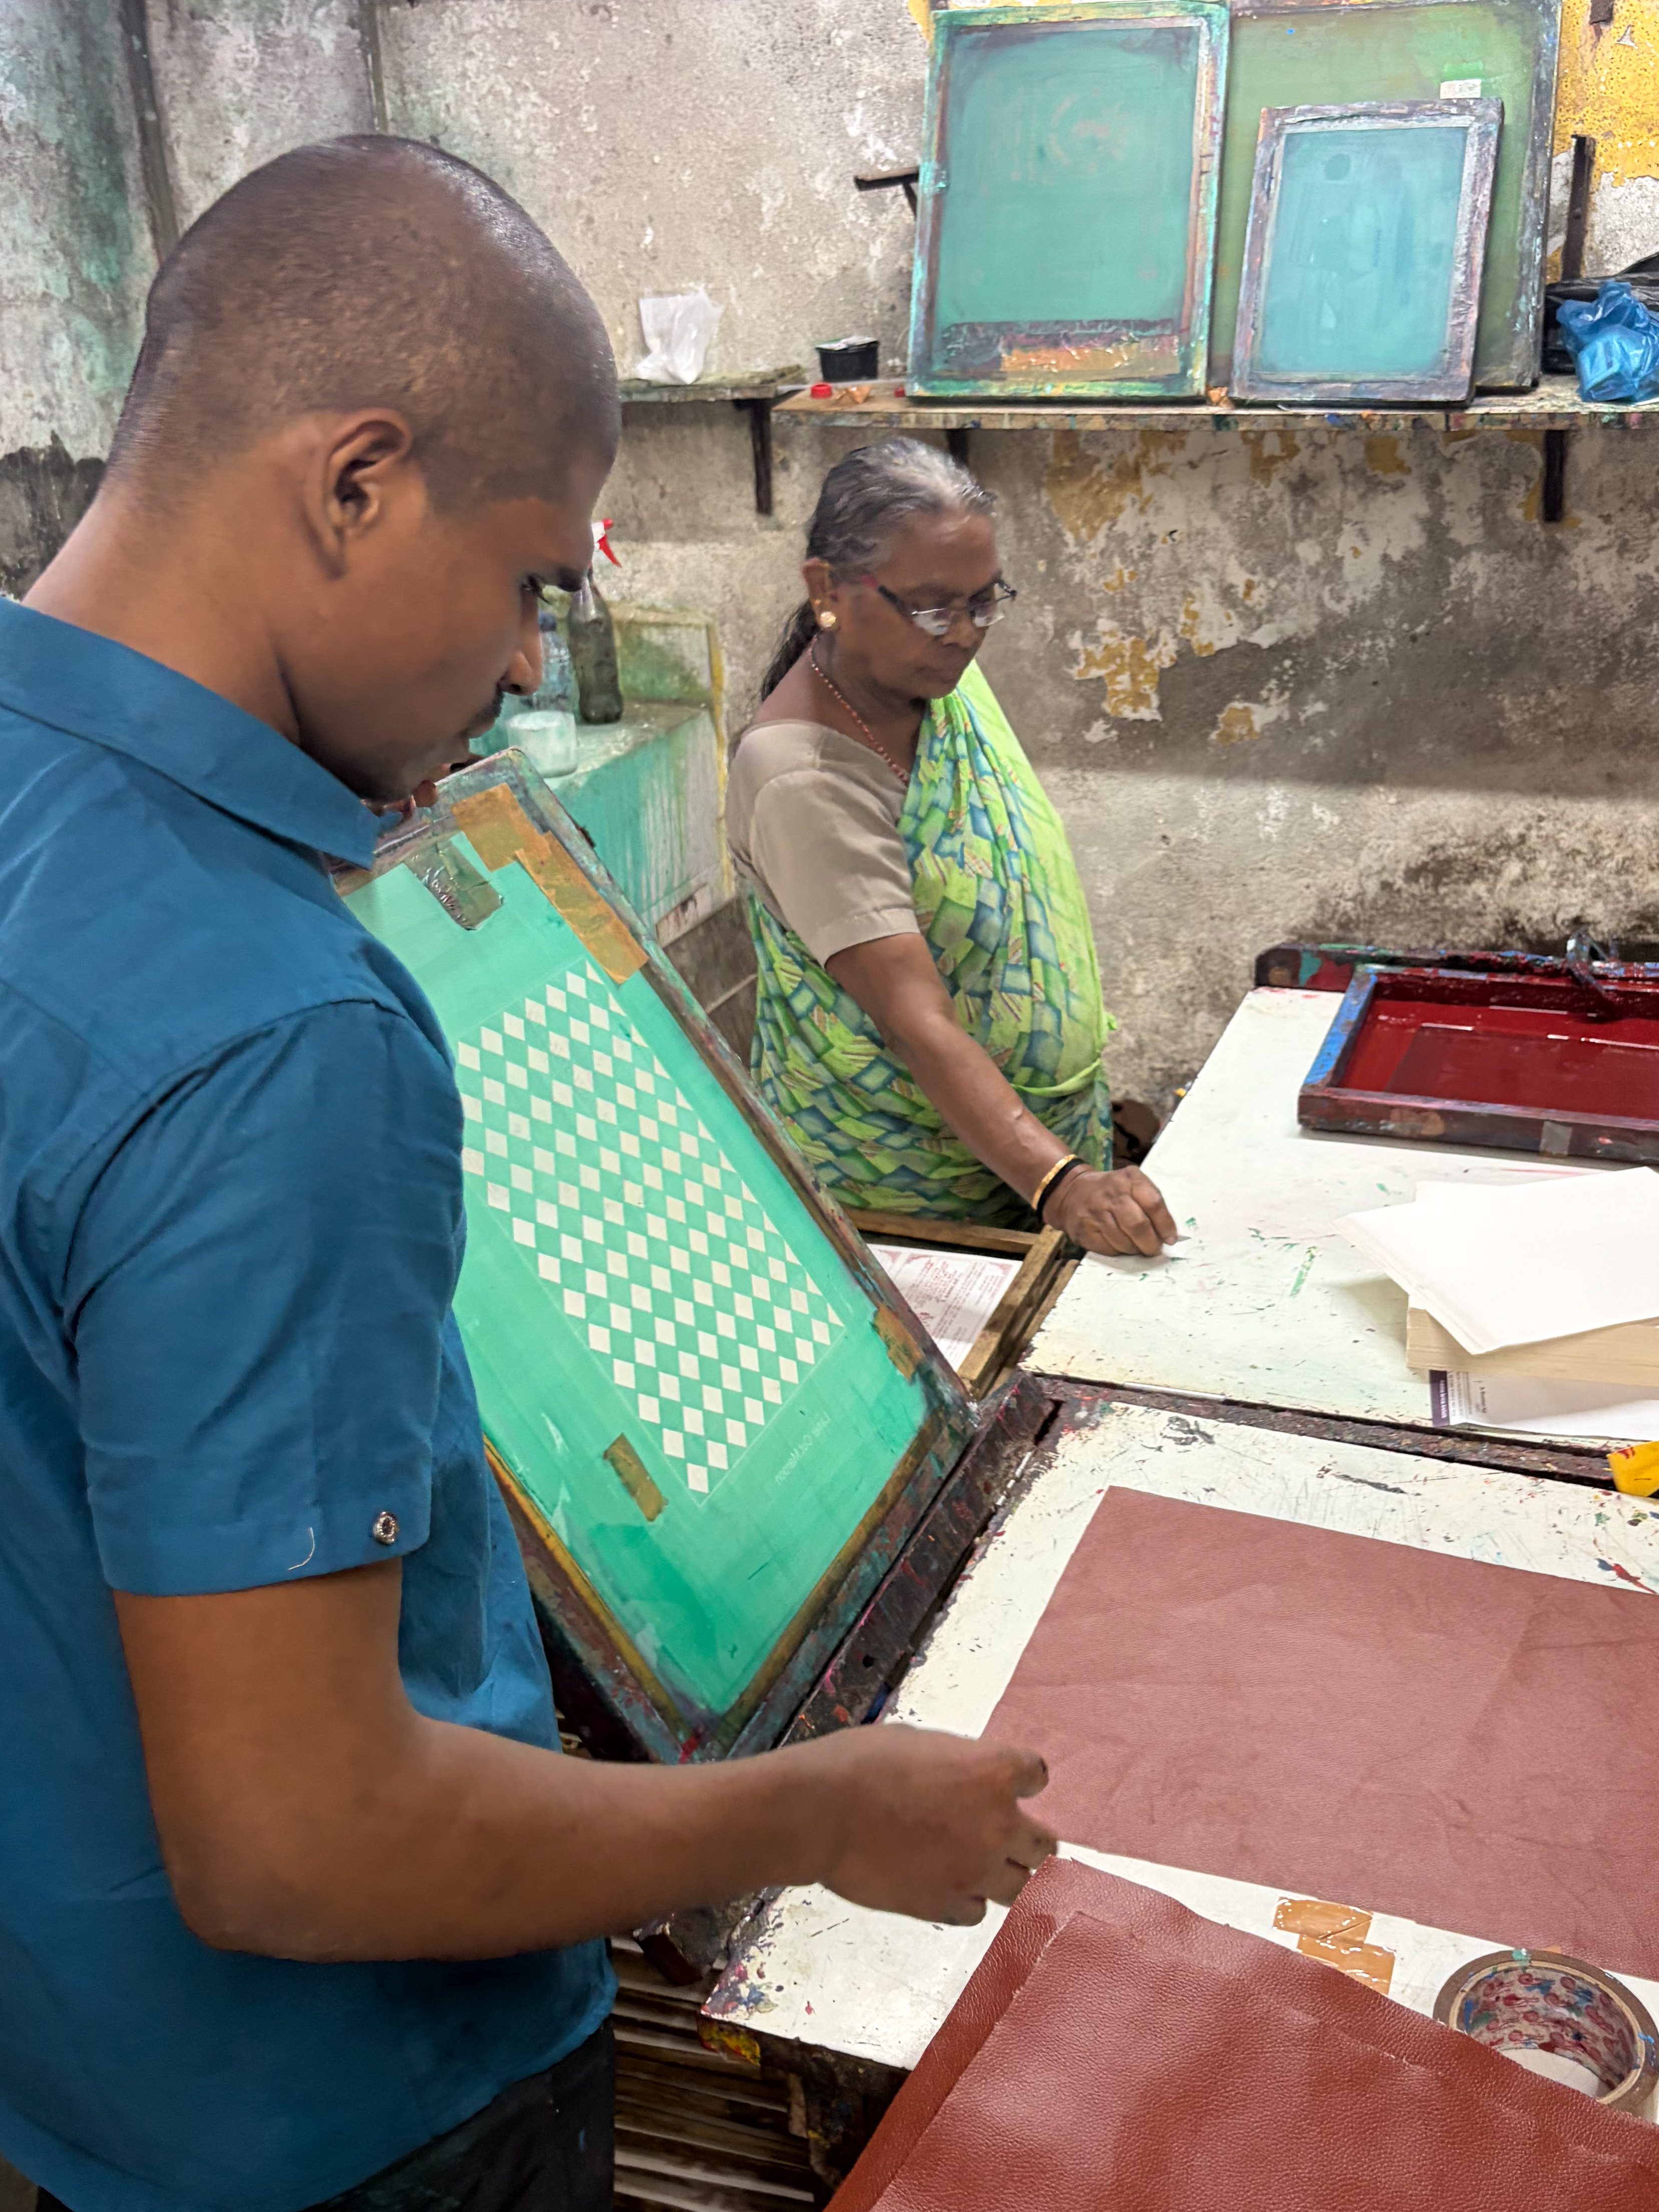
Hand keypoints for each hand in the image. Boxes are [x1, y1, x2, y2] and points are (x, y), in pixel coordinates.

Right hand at [803, 1725, 1055, 1925]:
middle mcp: (997, 1824)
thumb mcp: (920, 1743)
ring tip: (980, 1865)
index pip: (1038, 1776)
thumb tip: (964, 1780)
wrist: (821, 1811)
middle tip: (1007, 1835)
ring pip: (1020, 1886)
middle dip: (1028, 1838)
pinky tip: (946, 1884)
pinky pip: (977, 1913)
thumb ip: (958, 1765)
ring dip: (1004, 1874)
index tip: (1013, 1784)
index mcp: (994, 1772)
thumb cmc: (861, 1764)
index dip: (1023, 1780)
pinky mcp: (945, 1906)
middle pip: (1045, 1843)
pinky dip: (967, 1900)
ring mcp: (975, 1871)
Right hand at [1049, 1164, 1175, 1256]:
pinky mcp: (1084, 1229)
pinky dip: (1119, 1251)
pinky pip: (1108, 1248)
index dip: (1165, 1225)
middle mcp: (1112, 1194)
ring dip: (1135, 1249)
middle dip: (1150, 1243)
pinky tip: (1119, 1244)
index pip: (1154, 1203)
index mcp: (1129, 1179)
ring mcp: (1096, 1212)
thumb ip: (1151, 1204)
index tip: (1170, 1239)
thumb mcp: (1133, 1184)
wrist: (1073, 1192)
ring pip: (1124, 1241)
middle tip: (1154, 1249)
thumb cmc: (1112, 1192)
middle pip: (1138, 1225)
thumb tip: (1168, 1235)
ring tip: (1136, 1246)